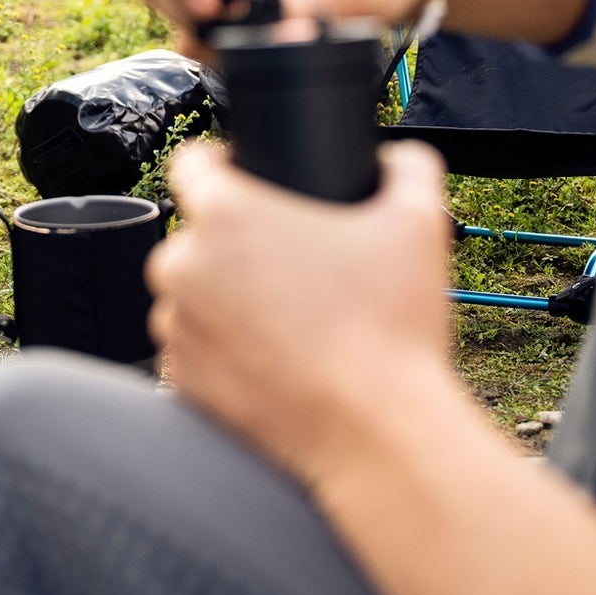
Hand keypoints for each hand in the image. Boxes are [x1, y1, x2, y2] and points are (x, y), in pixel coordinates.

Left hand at [146, 140, 454, 487]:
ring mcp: (175, 326)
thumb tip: (397, 160)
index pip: (192, 163)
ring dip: (227, 298)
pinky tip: (276, 358)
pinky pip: (196, 347)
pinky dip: (225, 349)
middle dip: (237, 244)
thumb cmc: (392, 329)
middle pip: (198, 234)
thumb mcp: (420, 221)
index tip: (248, 182)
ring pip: (194, 293)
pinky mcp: (179, 379)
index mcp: (225, 214)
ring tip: (292, 319)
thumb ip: (407, 167)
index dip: (222, 165)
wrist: (378, 434)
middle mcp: (183, 265)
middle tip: (295, 268)